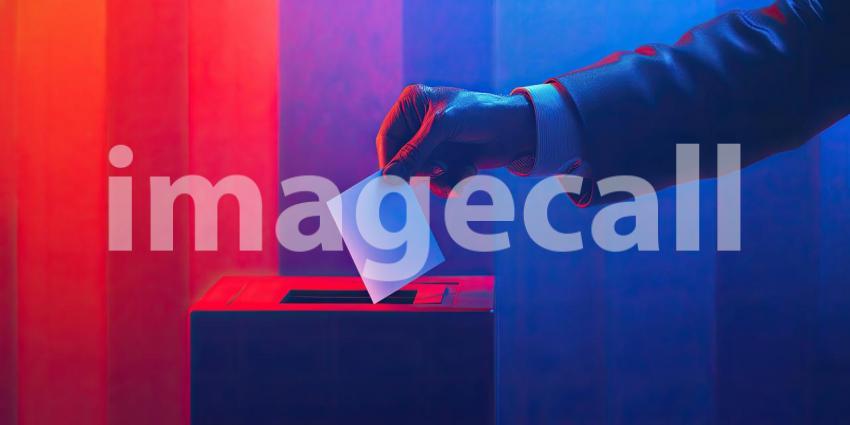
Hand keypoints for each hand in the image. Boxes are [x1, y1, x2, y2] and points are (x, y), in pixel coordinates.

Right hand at [376, 84, 535, 195]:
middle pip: (402, 159)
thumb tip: (388, 177)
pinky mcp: (447, 159)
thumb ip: (413, 154)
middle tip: (440, 171)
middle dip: (421, 170)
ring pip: (421, 174)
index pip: (388, 137)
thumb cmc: (480, 115)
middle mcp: (418, 123)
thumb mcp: (442, 129)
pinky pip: (438, 180)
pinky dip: (453, 181)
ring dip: (440, 178)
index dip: (390, 160)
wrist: (518, 129)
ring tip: (459, 171)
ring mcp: (433, 143)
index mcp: (411, 104)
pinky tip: (470, 170)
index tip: (393, 182)